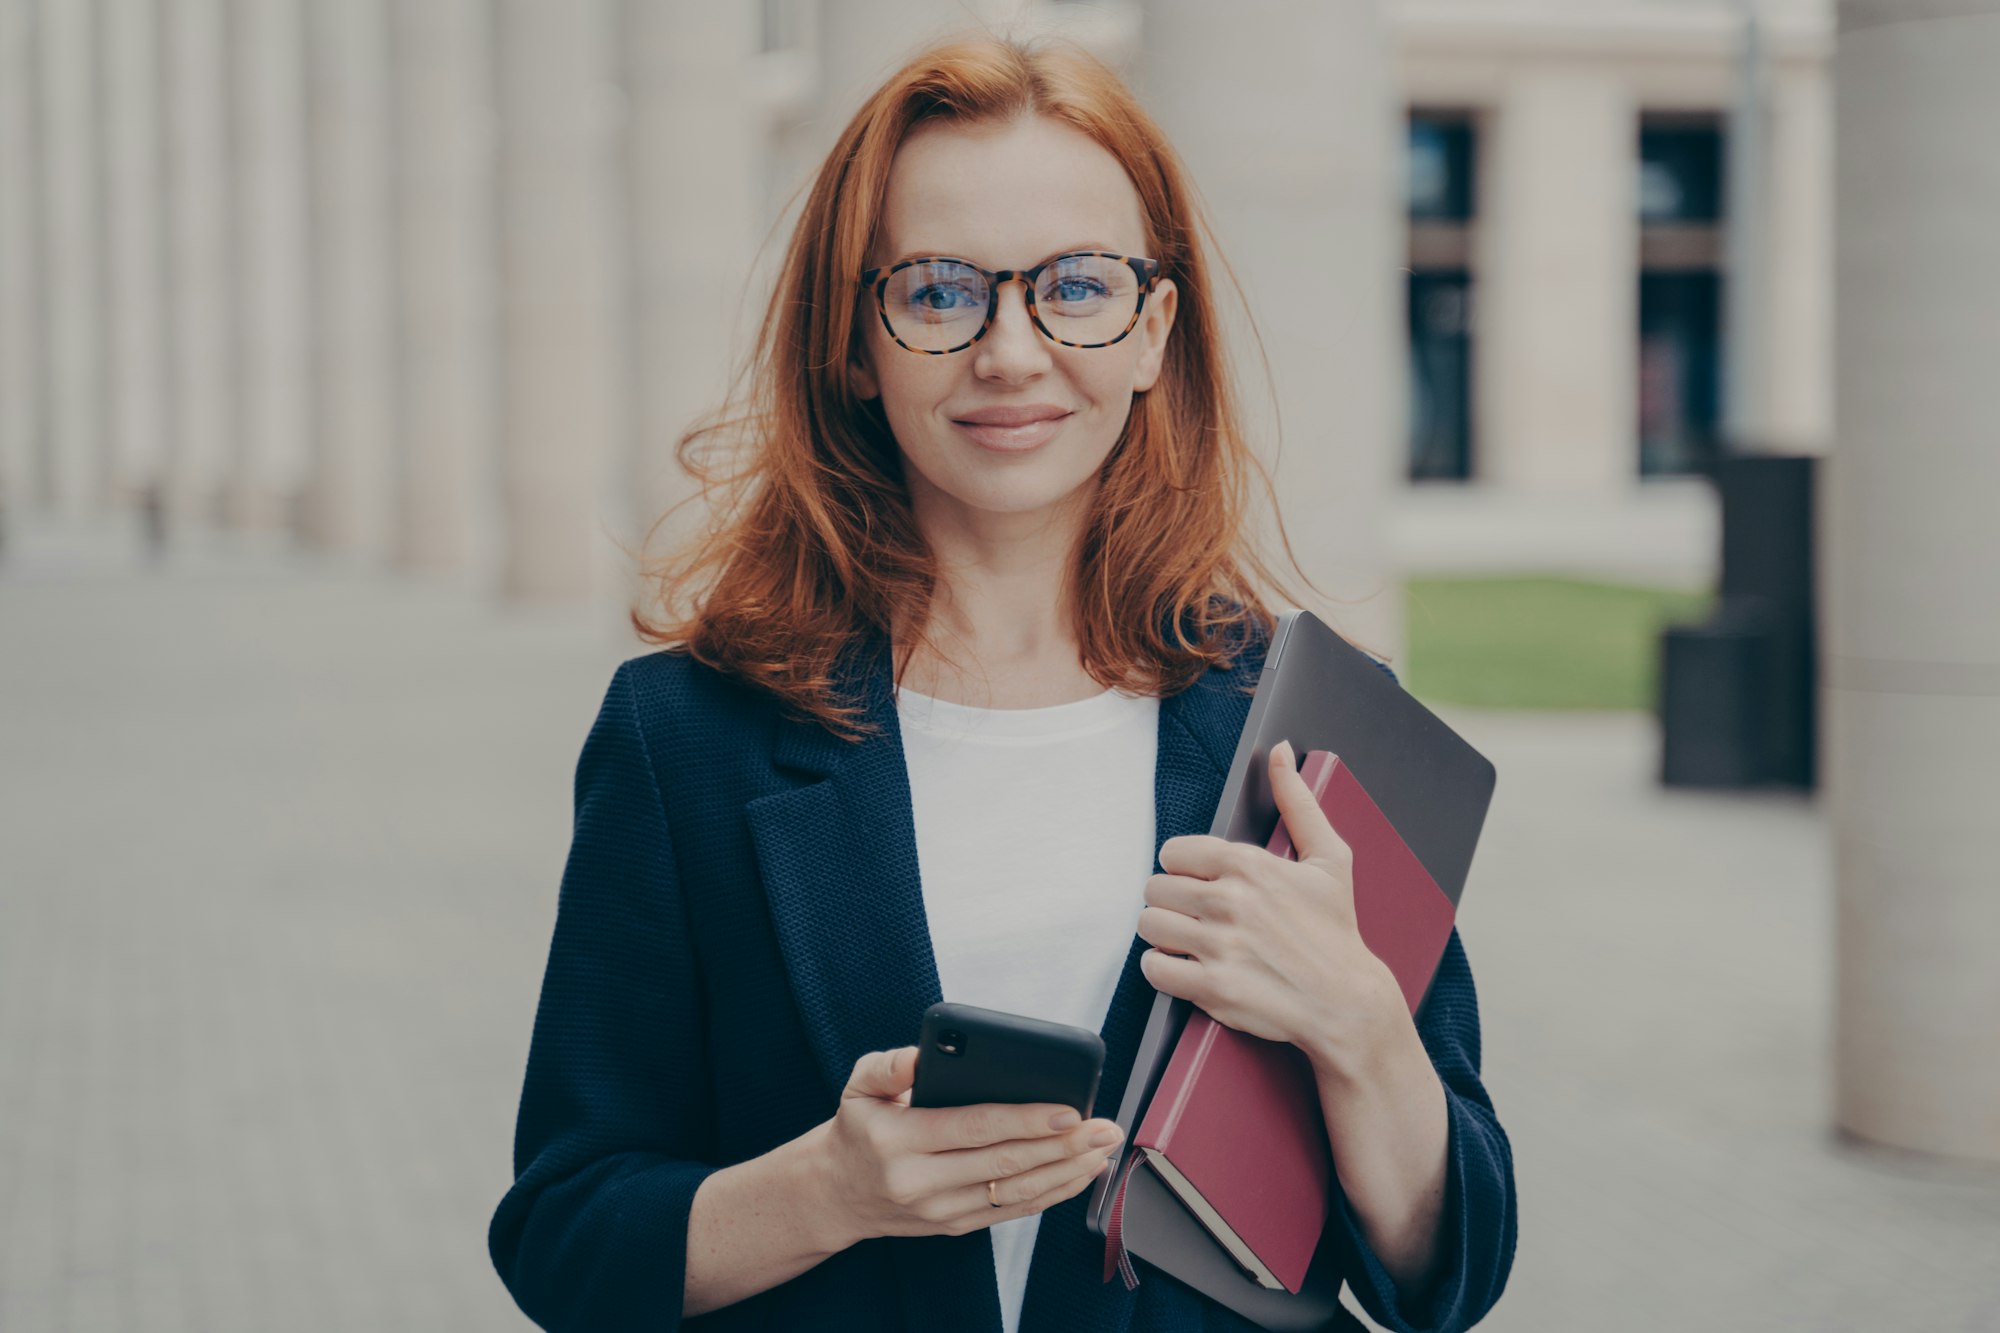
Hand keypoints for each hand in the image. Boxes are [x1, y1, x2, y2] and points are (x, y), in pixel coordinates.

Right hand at [812, 1046, 1124, 1246]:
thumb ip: (889, 1064)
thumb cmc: (859, 1128)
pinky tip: (1080, 1174)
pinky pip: (1012, 1212)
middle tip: (1104, 1127)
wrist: (836, 1193)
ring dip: (1067, 1172)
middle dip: (1063, 1145)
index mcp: (900, 1141)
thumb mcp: (859, 1085)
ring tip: (1103, 1149)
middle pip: (1005, 1163)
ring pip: (1016, 1193)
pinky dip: (1052, 1193)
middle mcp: (921, 1182)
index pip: (975, 1128)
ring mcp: (941, 1211)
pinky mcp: (956, 1226)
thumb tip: (922, 1053)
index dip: (1026, 1120)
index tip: (1069, 1110)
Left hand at [1136, 739, 1405, 1075]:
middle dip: (1171, 902)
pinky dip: (1163, 969)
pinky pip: (1154, 968)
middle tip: (1194, 915)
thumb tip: (1280, 751)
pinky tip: (1185, 967)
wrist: (1347, 1003)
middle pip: (1155, 888)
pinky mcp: (1213, 987)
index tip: (1201, 883)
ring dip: (1164, 935)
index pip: (1173, 851)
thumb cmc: (1336, 931)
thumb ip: (1297, 802)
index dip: (1184, 869)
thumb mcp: (1329, 859)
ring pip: (1149, 925)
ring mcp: (1219, 946)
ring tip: (1189, 940)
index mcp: (1249, 865)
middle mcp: (1230, 901)